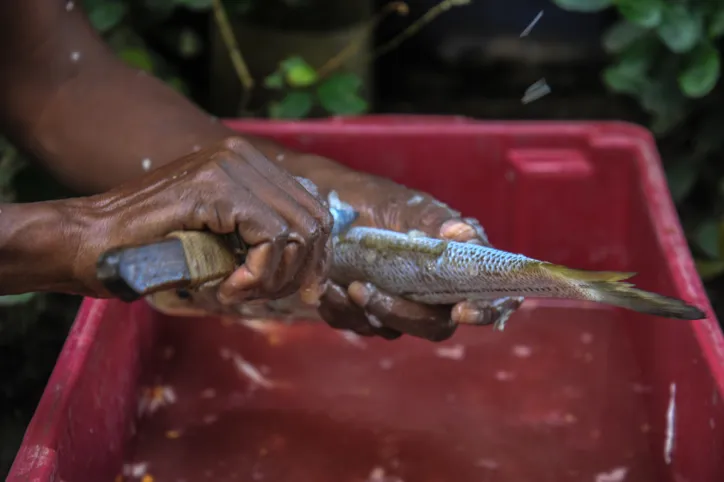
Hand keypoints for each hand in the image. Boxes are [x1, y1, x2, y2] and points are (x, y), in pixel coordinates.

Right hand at [66, 137, 332, 300]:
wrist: (88, 242)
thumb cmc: (149, 247)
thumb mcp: (219, 238)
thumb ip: (260, 235)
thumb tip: (314, 262)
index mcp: (247, 162)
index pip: (313, 208)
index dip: (314, 256)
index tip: (296, 290)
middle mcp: (242, 155)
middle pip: (315, 220)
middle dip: (301, 271)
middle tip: (263, 295)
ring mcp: (229, 166)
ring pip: (298, 231)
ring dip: (275, 276)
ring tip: (239, 292)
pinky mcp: (214, 187)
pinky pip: (271, 237)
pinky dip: (258, 274)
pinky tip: (228, 289)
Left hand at [316, 171, 523, 341]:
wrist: (321, 202)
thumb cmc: (369, 198)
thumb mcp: (401, 205)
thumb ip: (433, 221)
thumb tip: (463, 234)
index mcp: (454, 262)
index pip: (485, 296)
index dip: (484, 311)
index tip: (461, 311)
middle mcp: (432, 289)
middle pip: (435, 324)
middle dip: (399, 313)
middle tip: (362, 288)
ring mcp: (399, 303)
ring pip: (392, 329)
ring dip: (363, 311)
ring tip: (340, 282)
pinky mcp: (367, 311)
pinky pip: (359, 325)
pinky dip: (341, 310)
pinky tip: (327, 287)